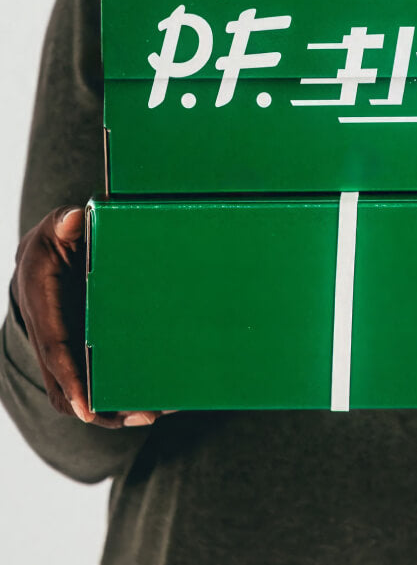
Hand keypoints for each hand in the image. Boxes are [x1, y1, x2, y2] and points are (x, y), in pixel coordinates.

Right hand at [11, 206, 164, 428]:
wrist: (47, 253)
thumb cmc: (53, 240)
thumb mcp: (55, 227)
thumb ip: (63, 223)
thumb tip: (73, 219)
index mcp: (43, 308)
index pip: (55, 350)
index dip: (71, 379)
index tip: (89, 407)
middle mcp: (51, 336)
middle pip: (68, 386)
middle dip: (100, 407)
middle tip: (143, 414)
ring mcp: (65, 349)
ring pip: (81, 392)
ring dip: (113, 408)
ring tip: (156, 411)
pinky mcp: (81, 351)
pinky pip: (93, 380)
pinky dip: (117, 394)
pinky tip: (155, 396)